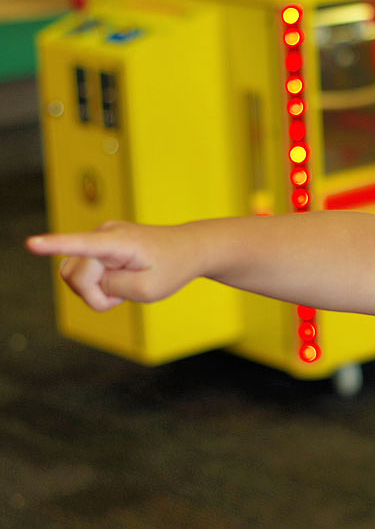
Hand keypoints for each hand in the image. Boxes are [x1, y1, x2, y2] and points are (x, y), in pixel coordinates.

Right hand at [26, 221, 199, 310]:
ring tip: (125, 284)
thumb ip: (111, 287)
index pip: (82, 244)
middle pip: (76, 277)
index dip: (54, 246)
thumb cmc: (172, 268)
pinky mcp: (96, 246)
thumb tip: (85, 279)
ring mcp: (98, 239)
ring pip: (75, 278)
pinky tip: (121, 279)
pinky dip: (100, 285)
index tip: (31, 244)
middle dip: (94, 295)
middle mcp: (103, 234)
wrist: (188, 249)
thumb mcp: (147, 289)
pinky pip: (84, 274)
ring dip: (97, 291)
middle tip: (125, 294)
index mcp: (119, 242)